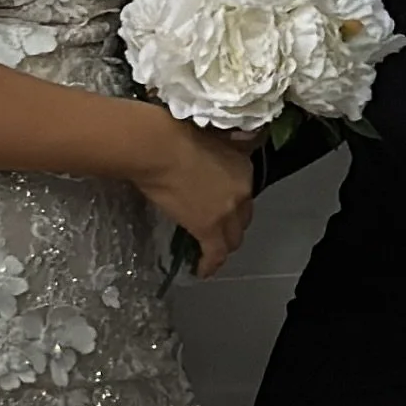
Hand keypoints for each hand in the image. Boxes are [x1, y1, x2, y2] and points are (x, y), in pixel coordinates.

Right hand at [132, 109, 252, 277]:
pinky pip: (215, 254)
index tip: (223, 206)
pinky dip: (209, 264)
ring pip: (233, 239)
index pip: (245, 193)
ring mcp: (227, 212)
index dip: (234, 202)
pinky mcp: (209, 229)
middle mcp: (243, 191)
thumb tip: (214, 160)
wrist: (159, 148)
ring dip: (223, 244)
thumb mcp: (209, 140)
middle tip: (218, 228)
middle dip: (233, 225)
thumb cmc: (175, 135)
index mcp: (244, 167)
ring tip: (211, 249)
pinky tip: (201, 270)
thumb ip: (220, 153)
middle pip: (243, 217)